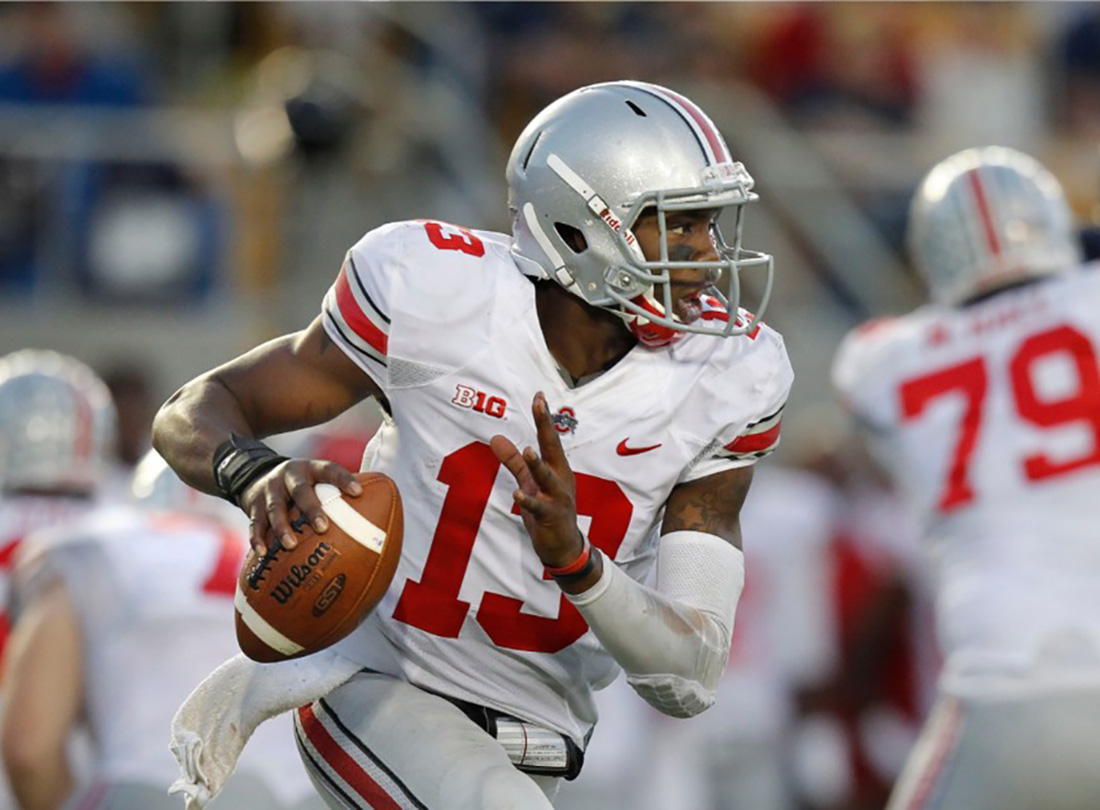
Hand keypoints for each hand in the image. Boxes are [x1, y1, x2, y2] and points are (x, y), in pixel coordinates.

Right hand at [239, 458, 362, 553]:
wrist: (254, 474)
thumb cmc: (299, 485)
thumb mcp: (315, 480)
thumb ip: (336, 494)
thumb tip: (373, 523)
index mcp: (310, 469)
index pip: (329, 470)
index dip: (343, 479)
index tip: (358, 492)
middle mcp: (289, 476)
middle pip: (300, 490)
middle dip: (312, 509)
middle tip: (323, 528)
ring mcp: (269, 489)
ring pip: (275, 508)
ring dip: (282, 527)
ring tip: (291, 545)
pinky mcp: (252, 503)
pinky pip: (255, 522)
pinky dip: (258, 538)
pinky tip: (263, 552)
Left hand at [490, 391, 584, 568]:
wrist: (565, 547)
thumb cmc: (549, 511)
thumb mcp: (529, 483)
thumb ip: (513, 462)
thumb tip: (495, 438)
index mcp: (557, 468)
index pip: (549, 438)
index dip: (543, 417)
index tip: (538, 396)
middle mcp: (560, 478)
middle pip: (552, 448)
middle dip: (545, 425)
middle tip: (539, 404)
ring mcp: (557, 497)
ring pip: (547, 477)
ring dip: (537, 464)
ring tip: (528, 451)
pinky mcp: (551, 516)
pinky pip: (538, 507)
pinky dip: (528, 500)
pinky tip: (517, 495)